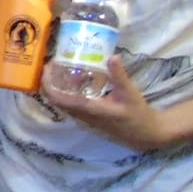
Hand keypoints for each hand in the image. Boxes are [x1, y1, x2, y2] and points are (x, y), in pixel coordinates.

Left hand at [41, 55, 170, 150]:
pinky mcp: (88, 121)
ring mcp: (84, 120)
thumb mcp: (129, 93)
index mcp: (88, 110)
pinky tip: (78, 80)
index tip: (47, 67)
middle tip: (54, 63)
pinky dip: (68, 92)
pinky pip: (71, 106)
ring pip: (63, 103)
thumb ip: (119, 75)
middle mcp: (81, 117)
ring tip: (63, 68)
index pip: (58, 99)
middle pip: (56, 100)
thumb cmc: (138, 115)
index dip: (48, 83)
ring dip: (59, 87)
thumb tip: (112, 56)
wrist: (145, 135)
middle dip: (51, 81)